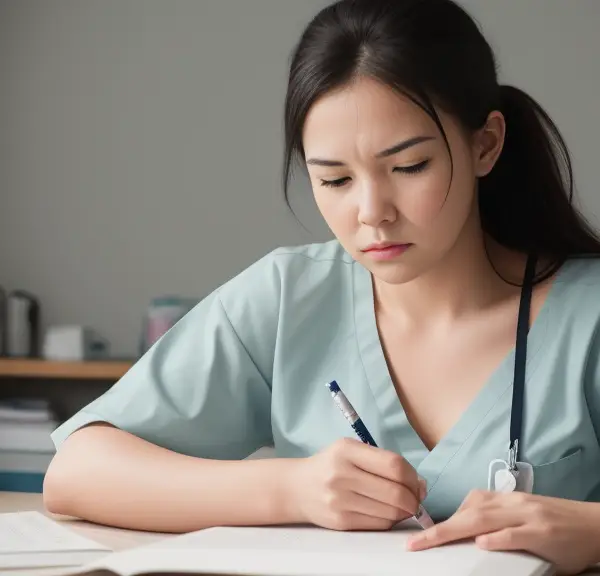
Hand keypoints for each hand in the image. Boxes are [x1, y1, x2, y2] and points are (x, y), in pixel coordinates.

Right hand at [289, 438, 425, 530]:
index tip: (418, 482)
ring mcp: (340, 500)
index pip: (393, 465)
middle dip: (414, 498)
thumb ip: (382, 461)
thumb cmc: (330, 465)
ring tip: (404, 505)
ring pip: (390, 512)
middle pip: (395, 492)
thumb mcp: (350, 450)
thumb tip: (419, 484)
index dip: (413, 476)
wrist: (297, 488)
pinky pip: (378, 524)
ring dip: (405, 512)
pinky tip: (388, 512)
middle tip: (417, 498)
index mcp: (346, 451)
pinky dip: (391, 520)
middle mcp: (341, 475)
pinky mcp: (341, 521)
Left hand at [407, 489, 599, 574]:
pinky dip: (497, 538)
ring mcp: (527, 516)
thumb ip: (498, 524)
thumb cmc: (557, 525)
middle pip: (468, 512)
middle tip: (415, 543)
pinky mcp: (543, 531)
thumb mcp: (523, 519)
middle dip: (438, 529)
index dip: (443, 518)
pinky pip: (515, 533)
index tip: (421, 532)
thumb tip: (469, 537)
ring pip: (484, 519)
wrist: (596, 526)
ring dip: (454, 530)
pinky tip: (481, 544)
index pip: (467, 506)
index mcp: (506, 501)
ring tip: (430, 542)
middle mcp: (512, 504)